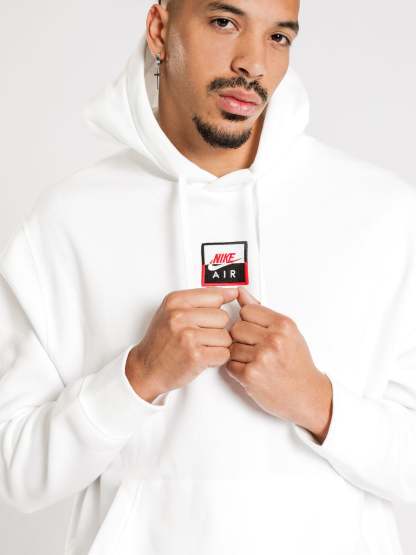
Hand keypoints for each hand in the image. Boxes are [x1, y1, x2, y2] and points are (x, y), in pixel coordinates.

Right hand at [126, 287, 237, 401]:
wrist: (146, 369)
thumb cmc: (160, 342)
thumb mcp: (171, 312)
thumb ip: (199, 300)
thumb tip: (231, 292)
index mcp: (175, 301)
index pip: (215, 296)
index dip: (217, 308)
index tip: (212, 316)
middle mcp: (180, 316)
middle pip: (223, 317)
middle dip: (216, 329)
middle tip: (200, 336)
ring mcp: (188, 336)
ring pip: (225, 337)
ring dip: (217, 346)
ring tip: (200, 347)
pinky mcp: (196, 356)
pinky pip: (224, 354)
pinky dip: (217, 359)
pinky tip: (202, 357)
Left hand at [225, 287, 332, 440]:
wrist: (307, 394)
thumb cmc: (298, 363)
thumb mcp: (287, 331)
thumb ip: (261, 311)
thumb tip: (241, 293)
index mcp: (283, 325)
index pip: (247, 310)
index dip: (248, 321)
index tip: (256, 330)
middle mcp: (273, 340)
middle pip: (236, 328)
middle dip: (241, 337)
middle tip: (255, 347)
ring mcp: (261, 358)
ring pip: (231, 346)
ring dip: (238, 354)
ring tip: (255, 360)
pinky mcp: (250, 376)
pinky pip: (229, 365)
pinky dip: (237, 369)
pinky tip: (252, 370)